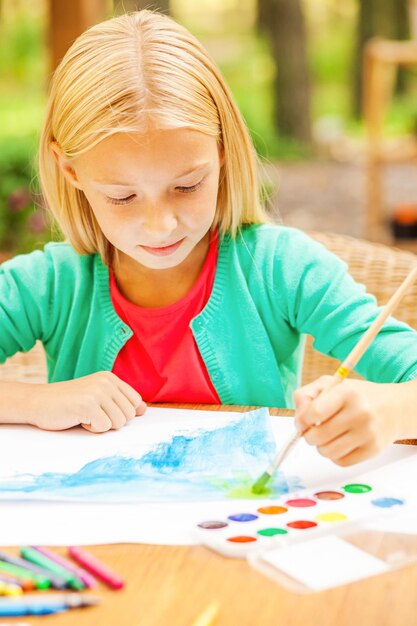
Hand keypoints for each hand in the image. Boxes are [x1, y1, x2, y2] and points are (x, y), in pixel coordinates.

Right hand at [30, 371, 146, 432]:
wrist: (37, 402)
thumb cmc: (67, 403)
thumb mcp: (96, 396)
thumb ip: (119, 401)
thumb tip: (143, 410)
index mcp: (110, 378)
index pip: (136, 401)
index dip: (123, 413)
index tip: (104, 412)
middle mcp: (106, 382)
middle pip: (129, 414)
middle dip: (112, 421)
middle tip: (91, 414)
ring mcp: (97, 392)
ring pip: (119, 423)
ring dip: (101, 426)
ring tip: (84, 416)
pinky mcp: (88, 404)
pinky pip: (104, 427)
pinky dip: (91, 429)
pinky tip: (78, 419)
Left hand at [293, 375, 408, 465]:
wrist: (394, 407)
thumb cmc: (356, 396)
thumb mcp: (331, 385)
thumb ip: (307, 396)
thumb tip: (298, 419)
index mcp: (347, 393)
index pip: (314, 412)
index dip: (302, 421)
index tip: (302, 422)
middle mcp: (360, 412)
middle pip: (318, 436)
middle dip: (309, 436)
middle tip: (313, 431)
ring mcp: (368, 432)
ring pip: (327, 452)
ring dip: (321, 447)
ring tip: (327, 437)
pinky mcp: (373, 449)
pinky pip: (341, 462)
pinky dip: (335, 456)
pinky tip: (340, 444)